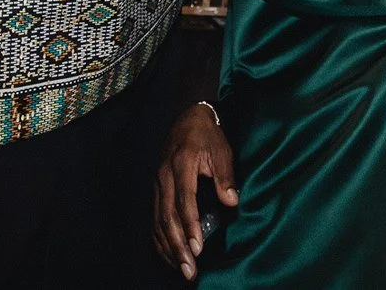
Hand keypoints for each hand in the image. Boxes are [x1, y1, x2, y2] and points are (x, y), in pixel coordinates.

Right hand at [154, 104, 238, 281]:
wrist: (186, 117)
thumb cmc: (207, 135)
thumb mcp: (221, 149)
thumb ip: (225, 175)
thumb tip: (232, 201)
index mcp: (181, 164)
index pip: (184, 200)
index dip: (190, 225)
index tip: (197, 247)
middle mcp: (164, 176)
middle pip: (167, 216)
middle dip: (178, 245)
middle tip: (189, 269)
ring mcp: (157, 183)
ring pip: (158, 221)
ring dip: (169, 247)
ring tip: (181, 268)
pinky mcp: (156, 189)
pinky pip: (154, 219)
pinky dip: (159, 239)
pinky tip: (168, 255)